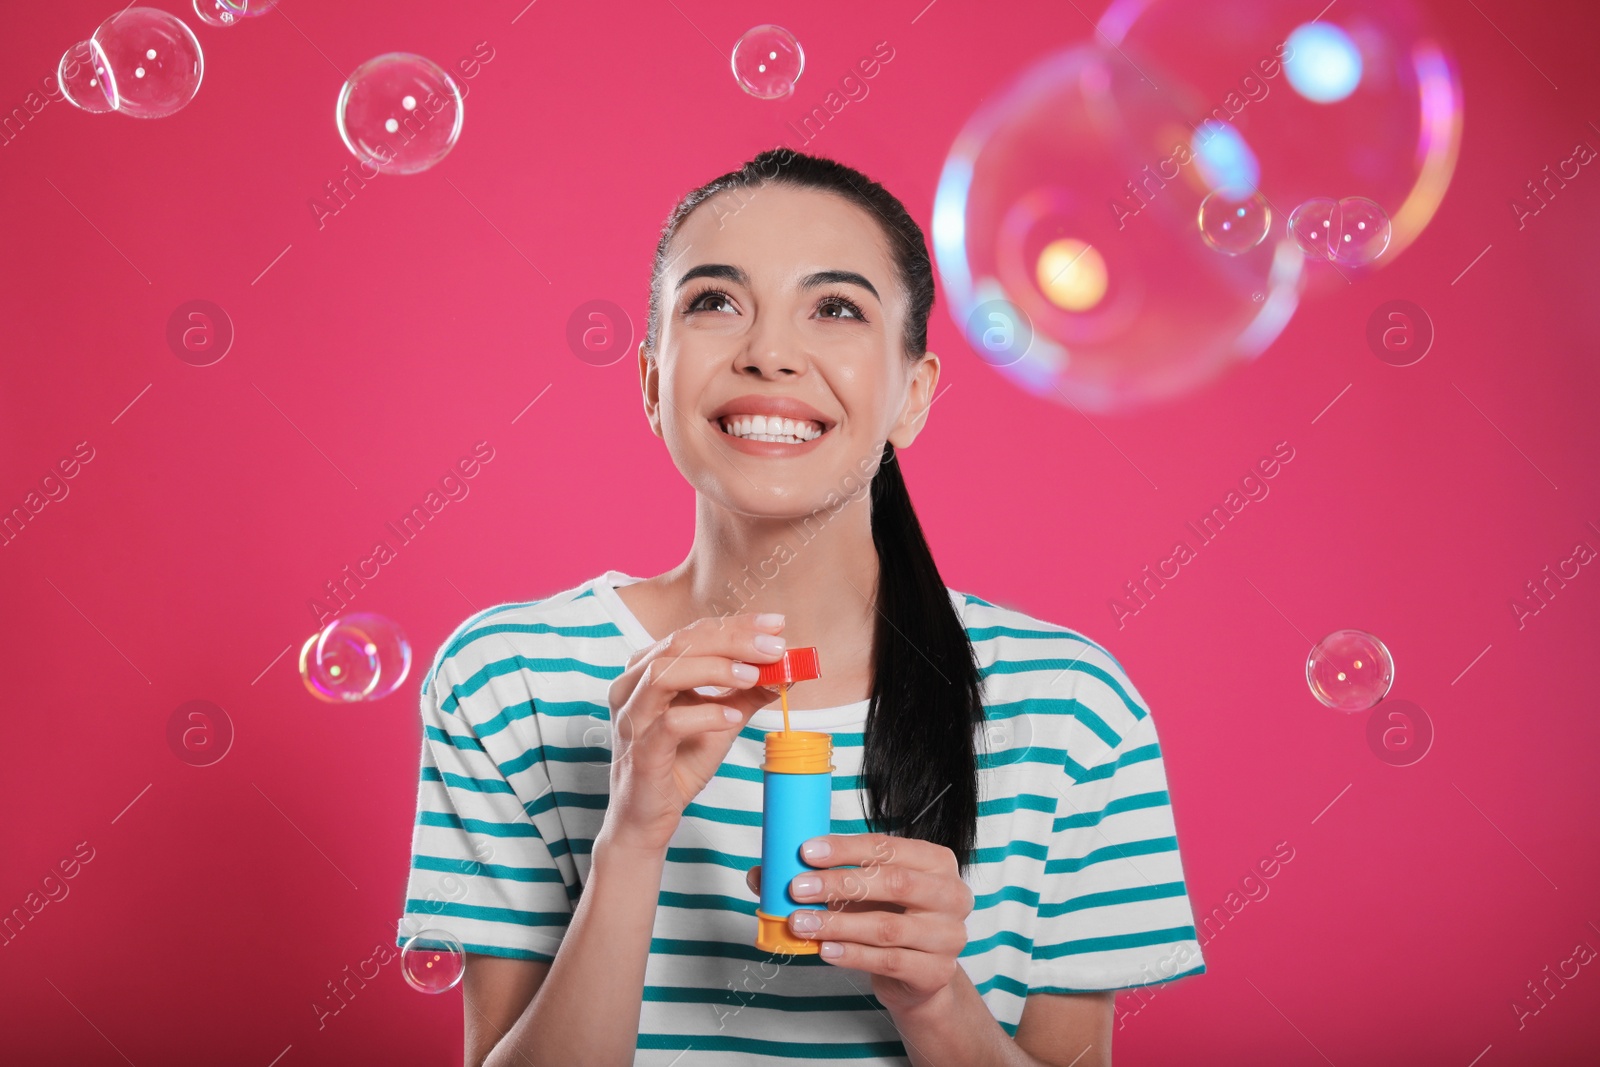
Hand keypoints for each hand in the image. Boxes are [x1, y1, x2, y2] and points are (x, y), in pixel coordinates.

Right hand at [601, 612, 784, 854]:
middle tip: (774, 647)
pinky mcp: (639, 752)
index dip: (737, 625)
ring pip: (665, 673)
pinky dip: (705, 715)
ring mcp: (632, 718)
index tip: (776, 626)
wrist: (647, 817)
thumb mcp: (720, 721)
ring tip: (753, 675)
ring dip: (715, 669)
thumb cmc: (677, 762)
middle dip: (732, 640)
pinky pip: (669, 724)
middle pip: (680, 644)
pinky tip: (732, 717)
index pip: (694, 633)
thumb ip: (747, 693)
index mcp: (647, 670)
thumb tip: (785, 670)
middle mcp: (632, 686)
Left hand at [744, 833, 973, 1014]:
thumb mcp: (862, 893)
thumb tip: (761, 874)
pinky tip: (824, 949)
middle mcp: (951, 895)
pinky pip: (889, 961)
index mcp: (936, 862)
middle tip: (797, 888)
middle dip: (839, 883)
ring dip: (837, 923)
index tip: (806, 851)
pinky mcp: (937, 972)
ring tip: (800, 923)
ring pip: (887, 927)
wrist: (920, 974)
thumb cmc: (890, 918)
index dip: (846, 849)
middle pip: (894, 882)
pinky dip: (852, 954)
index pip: (889, 847)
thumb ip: (821, 877)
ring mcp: (948, 936)